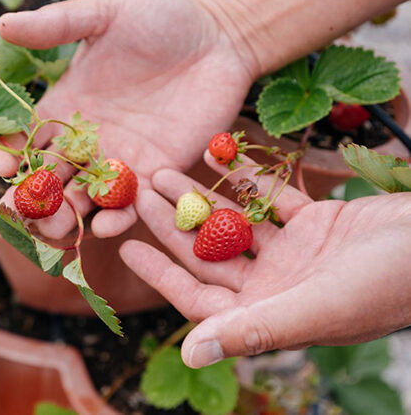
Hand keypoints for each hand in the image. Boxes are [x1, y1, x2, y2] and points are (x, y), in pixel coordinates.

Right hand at [0, 0, 255, 238]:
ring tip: (59, 227)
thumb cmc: (160, 18)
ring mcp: (119, 161)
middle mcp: (86, 140)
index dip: (9, 156)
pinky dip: (115, 221)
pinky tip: (106, 225)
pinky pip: (129, 207)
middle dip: (32, 199)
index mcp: (65, 106)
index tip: (1, 166)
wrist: (220, 39)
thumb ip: (56, 24)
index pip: (26, 139)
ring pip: (82, 202)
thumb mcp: (105, 12)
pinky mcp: (155, 174)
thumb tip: (2, 24)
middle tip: (22, 209)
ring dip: (67, 219)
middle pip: (48, 180)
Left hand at [121, 151, 410, 367]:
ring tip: (163, 171)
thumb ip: (252, 330)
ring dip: (200, 199)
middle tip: (137, 194)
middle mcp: (277, 286)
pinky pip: (271, 198)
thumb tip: (189, 354)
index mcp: (270, 313)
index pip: (199, 297)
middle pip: (209, 253)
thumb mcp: (315, 308)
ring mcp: (296, 254)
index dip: (161, 274)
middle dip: (173, 224)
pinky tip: (216, 155)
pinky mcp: (317, 224)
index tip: (125, 248)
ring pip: (234, 224)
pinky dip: (246, 180)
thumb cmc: (388, 283)